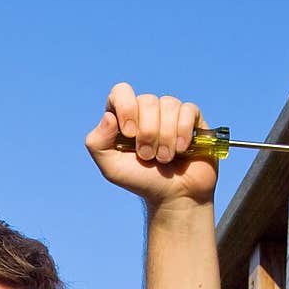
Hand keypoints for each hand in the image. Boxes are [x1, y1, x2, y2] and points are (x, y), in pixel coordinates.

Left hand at [85, 81, 217, 206]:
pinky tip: (181, 150)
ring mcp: (170, 113)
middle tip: (148, 156)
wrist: (174, 196)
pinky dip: (183, 132)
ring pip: (169, 105)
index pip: (121, 91)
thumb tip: (109, 116)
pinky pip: (188, 110)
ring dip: (165, 137)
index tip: (130, 133)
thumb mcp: (111, 167)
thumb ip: (97, 143)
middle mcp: (147, 110)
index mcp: (124, 116)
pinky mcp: (192, 118)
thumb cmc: (141, 180)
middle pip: (147, 100)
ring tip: (164, 158)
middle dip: (148, 133)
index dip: (126, 107)